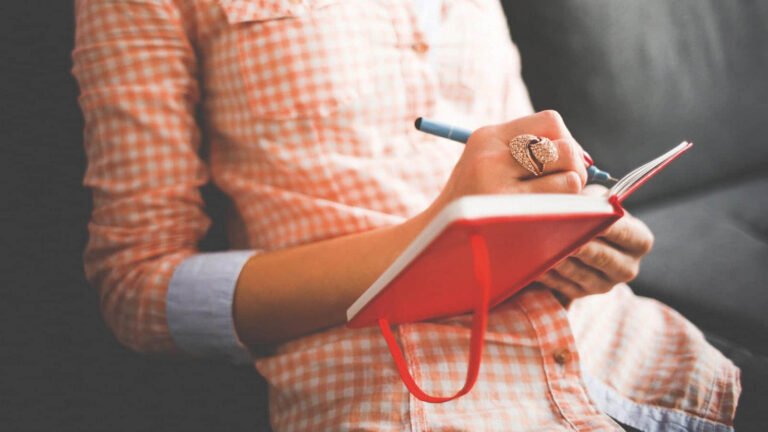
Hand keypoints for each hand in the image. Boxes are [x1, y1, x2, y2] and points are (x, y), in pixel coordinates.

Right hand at [426, 110, 588, 216]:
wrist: (434, 239)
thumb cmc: (472, 203)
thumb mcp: (487, 164)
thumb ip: (528, 153)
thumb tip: (584, 159)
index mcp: (487, 137)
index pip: (550, 122)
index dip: (566, 140)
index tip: (562, 163)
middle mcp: (490, 156)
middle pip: (565, 147)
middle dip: (575, 168)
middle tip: (567, 187)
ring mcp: (497, 187)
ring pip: (570, 177)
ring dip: (571, 194)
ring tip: (555, 205)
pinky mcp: (506, 216)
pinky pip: (561, 207)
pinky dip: (566, 213)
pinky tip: (550, 220)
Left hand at [535, 185, 654, 298]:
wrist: (584, 236)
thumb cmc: (593, 212)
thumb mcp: (599, 201)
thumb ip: (593, 202)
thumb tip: (578, 203)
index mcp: (639, 242)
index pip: (626, 233)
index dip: (607, 225)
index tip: (590, 217)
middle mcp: (627, 268)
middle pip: (603, 257)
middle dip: (581, 245)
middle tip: (561, 235)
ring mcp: (605, 285)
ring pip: (580, 274)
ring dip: (560, 260)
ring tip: (542, 248)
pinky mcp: (582, 294)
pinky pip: (562, 286)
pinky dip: (548, 274)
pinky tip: (535, 263)